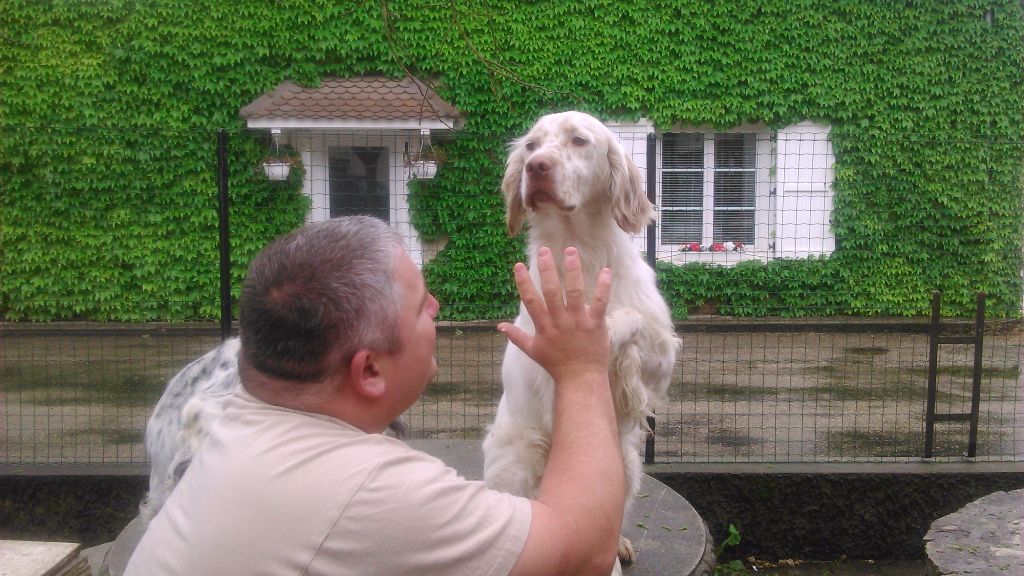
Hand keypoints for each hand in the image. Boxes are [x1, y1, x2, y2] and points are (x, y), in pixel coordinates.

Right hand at [498, 247, 611, 383]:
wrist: (580, 380)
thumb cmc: (556, 365)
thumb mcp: (533, 351)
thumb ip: (516, 337)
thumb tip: (499, 326)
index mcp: (543, 326)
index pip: (530, 300)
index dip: (523, 282)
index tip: (518, 265)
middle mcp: (559, 321)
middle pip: (551, 291)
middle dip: (546, 269)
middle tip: (543, 250)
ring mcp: (578, 322)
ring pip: (574, 292)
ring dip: (572, 270)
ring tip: (571, 251)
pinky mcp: (595, 324)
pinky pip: (599, 303)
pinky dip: (603, 287)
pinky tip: (605, 271)